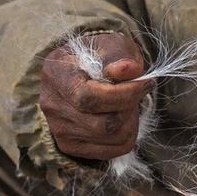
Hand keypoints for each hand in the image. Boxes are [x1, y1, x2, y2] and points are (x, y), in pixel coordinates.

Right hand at [40, 33, 153, 160]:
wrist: (85, 72)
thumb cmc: (102, 57)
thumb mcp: (114, 44)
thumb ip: (122, 55)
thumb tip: (129, 70)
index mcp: (56, 72)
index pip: (89, 97)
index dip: (124, 94)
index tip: (146, 83)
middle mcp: (50, 104)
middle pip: (102, 124)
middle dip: (129, 108)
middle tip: (136, 93)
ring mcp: (58, 129)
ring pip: (110, 138)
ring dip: (131, 121)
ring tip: (129, 105)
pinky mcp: (70, 146)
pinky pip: (112, 151)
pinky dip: (127, 136)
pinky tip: (123, 118)